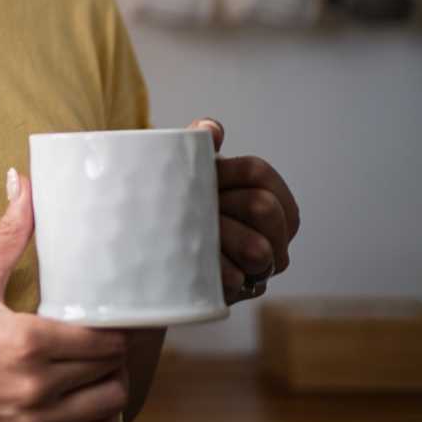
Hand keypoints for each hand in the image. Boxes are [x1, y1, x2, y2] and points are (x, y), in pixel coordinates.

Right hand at [0, 169, 129, 421]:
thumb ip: (8, 236)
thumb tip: (24, 183)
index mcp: (28, 342)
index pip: (107, 340)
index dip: (115, 329)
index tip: (107, 318)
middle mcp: (37, 386)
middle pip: (112, 372)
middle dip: (113, 355)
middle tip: (101, 338)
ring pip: (108, 408)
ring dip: (110, 388)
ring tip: (95, 370)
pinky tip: (86, 405)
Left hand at [187, 118, 300, 304]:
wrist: (148, 245)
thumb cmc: (177, 200)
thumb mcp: (187, 170)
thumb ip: (198, 143)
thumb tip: (211, 129)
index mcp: (266, 195)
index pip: (260, 174)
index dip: (228, 170)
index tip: (202, 174)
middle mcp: (272, 233)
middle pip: (265, 208)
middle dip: (231, 203)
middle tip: (204, 206)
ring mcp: (260, 265)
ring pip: (259, 249)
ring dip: (230, 238)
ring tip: (203, 235)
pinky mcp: (240, 292)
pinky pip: (240, 281)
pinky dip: (223, 273)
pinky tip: (209, 270)